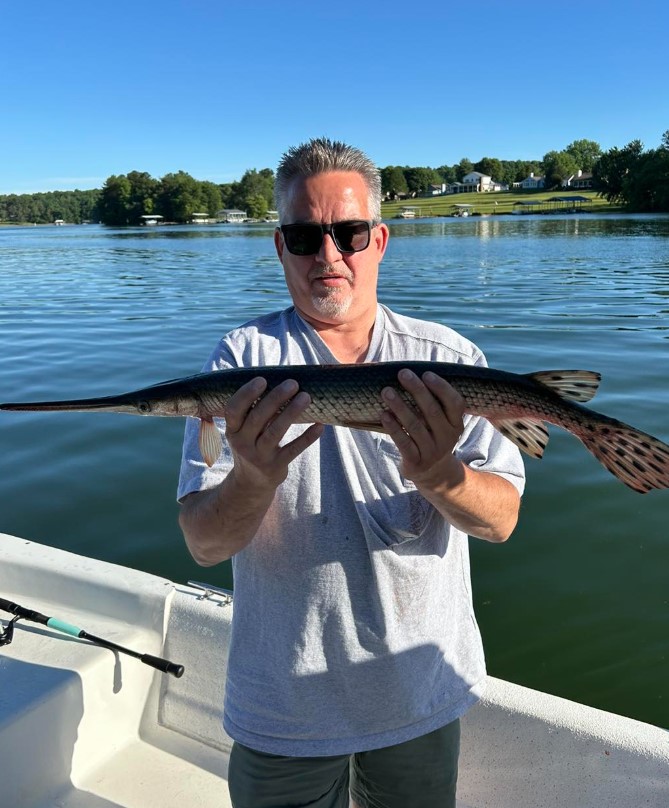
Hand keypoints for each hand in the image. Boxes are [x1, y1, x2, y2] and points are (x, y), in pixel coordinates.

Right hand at [224, 377, 323, 490]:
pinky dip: (307, 437)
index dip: (246, 394)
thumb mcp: (243, 431)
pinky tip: (320, 425)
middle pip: (258, 417)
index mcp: (233, 430)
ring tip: (306, 396)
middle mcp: (242, 443)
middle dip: (276, 398)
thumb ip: (254, 411)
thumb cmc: (251, 445)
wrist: (251, 483)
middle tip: (293, 383)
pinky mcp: (275, 466)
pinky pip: (293, 449)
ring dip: (292, 412)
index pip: (234, 409)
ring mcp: (259, 456)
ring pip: (276, 432)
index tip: (262, 379)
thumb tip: (279, 381)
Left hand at [380, 369, 464, 488]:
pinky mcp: (416, 462)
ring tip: (386, 391)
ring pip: (415, 426)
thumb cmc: (432, 436)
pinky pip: (403, 442)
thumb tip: (411, 373)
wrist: (433, 473)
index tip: (426, 373)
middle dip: (417, 390)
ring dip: (400, 406)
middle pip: (432, 411)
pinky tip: (383, 414)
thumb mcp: (441, 423)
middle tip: (402, 374)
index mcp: (456, 424)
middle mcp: (448, 438)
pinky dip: (393, 427)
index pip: (455, 403)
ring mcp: (432, 452)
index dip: (441, 388)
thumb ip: (433, 403)